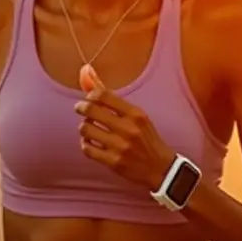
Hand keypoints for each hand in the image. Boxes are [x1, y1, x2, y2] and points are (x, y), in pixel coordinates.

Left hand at [75, 65, 175, 190]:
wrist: (160, 168)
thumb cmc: (145, 138)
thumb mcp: (135, 115)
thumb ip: (110, 97)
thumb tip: (86, 72)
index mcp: (136, 114)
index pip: (103, 96)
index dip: (90, 95)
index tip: (88, 98)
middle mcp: (128, 129)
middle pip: (91, 110)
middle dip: (81, 108)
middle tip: (80, 109)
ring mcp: (120, 146)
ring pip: (85, 129)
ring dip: (84, 128)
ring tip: (89, 129)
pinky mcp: (113, 162)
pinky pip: (87, 149)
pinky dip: (86, 144)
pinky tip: (92, 143)